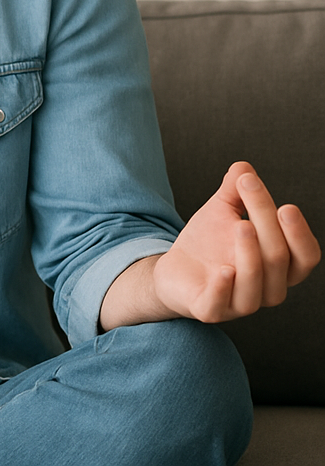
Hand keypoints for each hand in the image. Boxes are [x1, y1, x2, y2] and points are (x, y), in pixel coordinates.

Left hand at [153, 161, 320, 322]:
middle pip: (278, 259)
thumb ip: (234, 191)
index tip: (285, 205)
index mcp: (279, 267)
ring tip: (241, 224)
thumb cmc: (207, 243)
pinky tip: (223, 269)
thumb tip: (242, 166)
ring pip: (257, 287)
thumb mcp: (220, 212)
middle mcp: (267, 289)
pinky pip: (221, 305)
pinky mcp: (210, 311)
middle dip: (266, 221)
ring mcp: (239, 304)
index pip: (304, 256)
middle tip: (249, 187)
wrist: (173, 270)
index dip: (299, 233)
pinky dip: (224, 288)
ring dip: (251, 255)